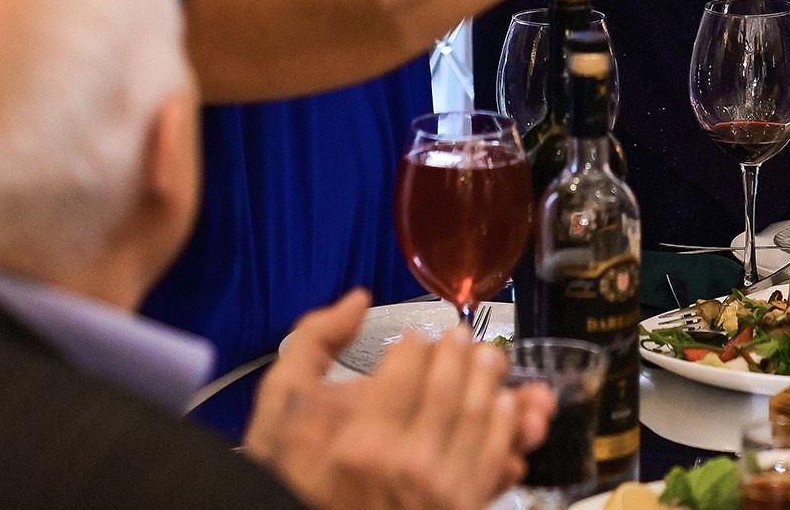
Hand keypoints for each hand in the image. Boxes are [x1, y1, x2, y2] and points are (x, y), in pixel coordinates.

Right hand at [244, 291, 552, 509]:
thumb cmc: (299, 471)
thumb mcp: (282, 404)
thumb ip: (313, 342)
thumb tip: (357, 301)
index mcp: (363, 439)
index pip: (409, 368)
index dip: (417, 342)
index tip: (416, 336)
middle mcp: (408, 465)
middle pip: (451, 389)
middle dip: (461, 351)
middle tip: (461, 336)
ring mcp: (440, 490)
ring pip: (482, 419)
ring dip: (490, 380)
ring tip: (485, 359)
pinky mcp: (463, 506)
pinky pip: (499, 460)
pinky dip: (507, 428)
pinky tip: (503, 406)